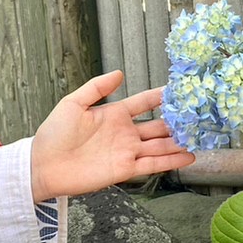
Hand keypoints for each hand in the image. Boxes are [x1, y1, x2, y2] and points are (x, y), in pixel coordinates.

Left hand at [30, 71, 193, 201]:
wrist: (43, 164)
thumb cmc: (54, 133)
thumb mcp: (73, 103)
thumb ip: (97, 88)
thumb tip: (119, 73)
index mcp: (114, 114)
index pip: (143, 103)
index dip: (160, 97)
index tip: (179, 90)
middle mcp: (124, 133)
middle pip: (157, 126)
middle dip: (176, 121)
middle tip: (197, 116)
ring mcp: (126, 151)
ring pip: (159, 145)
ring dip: (178, 142)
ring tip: (199, 137)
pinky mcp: (125, 169)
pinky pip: (153, 164)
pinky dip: (171, 161)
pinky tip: (188, 156)